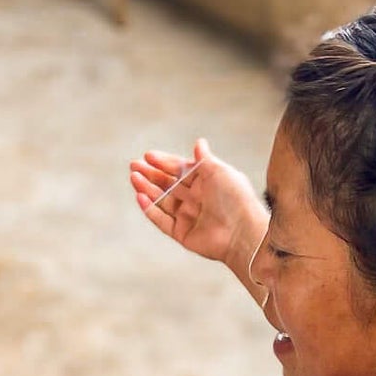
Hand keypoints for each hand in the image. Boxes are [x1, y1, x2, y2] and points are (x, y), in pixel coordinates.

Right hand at [129, 137, 267, 279]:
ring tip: (134, 177)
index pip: (180, 169)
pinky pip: (162, 220)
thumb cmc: (235, 198)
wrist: (241, 232)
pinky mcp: (182, 234)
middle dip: (151, 174)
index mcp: (206, 182)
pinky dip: (150, 209)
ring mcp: (188, 217)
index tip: (148, 155)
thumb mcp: (219, 171)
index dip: (164, 162)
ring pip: (162, 201)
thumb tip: (199, 142)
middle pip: (168, 184)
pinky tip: (140, 196)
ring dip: (147, 188)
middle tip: (134, 165)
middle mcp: (196, 199)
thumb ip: (204, 159)